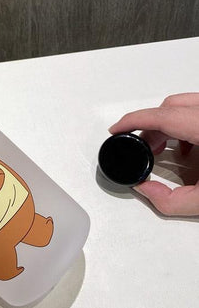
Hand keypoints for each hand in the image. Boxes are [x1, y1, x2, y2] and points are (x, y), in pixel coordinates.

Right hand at [109, 93, 198, 215]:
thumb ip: (173, 201)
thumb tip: (147, 190)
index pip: (162, 116)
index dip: (133, 121)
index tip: (116, 129)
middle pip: (170, 107)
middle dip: (148, 126)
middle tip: (140, 146)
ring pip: (183, 106)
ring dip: (166, 125)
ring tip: (160, 148)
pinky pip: (195, 113)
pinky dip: (183, 127)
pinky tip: (185, 149)